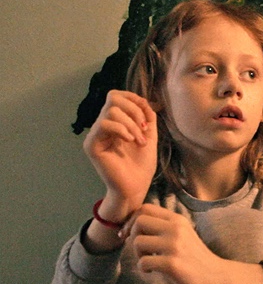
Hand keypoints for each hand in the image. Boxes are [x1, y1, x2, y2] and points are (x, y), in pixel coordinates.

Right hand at [84, 90, 157, 221]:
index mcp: (115, 122)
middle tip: (144, 129)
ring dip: (132, 124)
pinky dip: (122, 129)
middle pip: (113, 99)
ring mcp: (96, 135)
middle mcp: (103, 126)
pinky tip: (130, 141)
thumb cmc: (142, 165)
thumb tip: (146, 101)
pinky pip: (104, 124)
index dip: (132, 97)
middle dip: (134, 111)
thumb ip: (147, 117)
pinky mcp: (92, 145)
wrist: (136, 187)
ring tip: (140, 141)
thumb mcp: (150, 136)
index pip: (116, 96)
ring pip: (111, 111)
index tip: (147, 110)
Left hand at [129, 204, 262, 283]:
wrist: (216, 275)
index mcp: (177, 220)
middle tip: (141, 249)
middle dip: (132, 236)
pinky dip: (144, 268)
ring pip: (138, 242)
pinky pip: (143, 262)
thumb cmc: (195, 256)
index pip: (145, 208)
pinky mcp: (172, 264)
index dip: (132, 220)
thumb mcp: (184, 233)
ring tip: (149, 261)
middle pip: (139, 221)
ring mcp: (174, 246)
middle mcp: (176, 229)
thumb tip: (134, 225)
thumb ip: (165, 226)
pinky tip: (153, 271)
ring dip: (138, 254)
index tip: (132, 233)